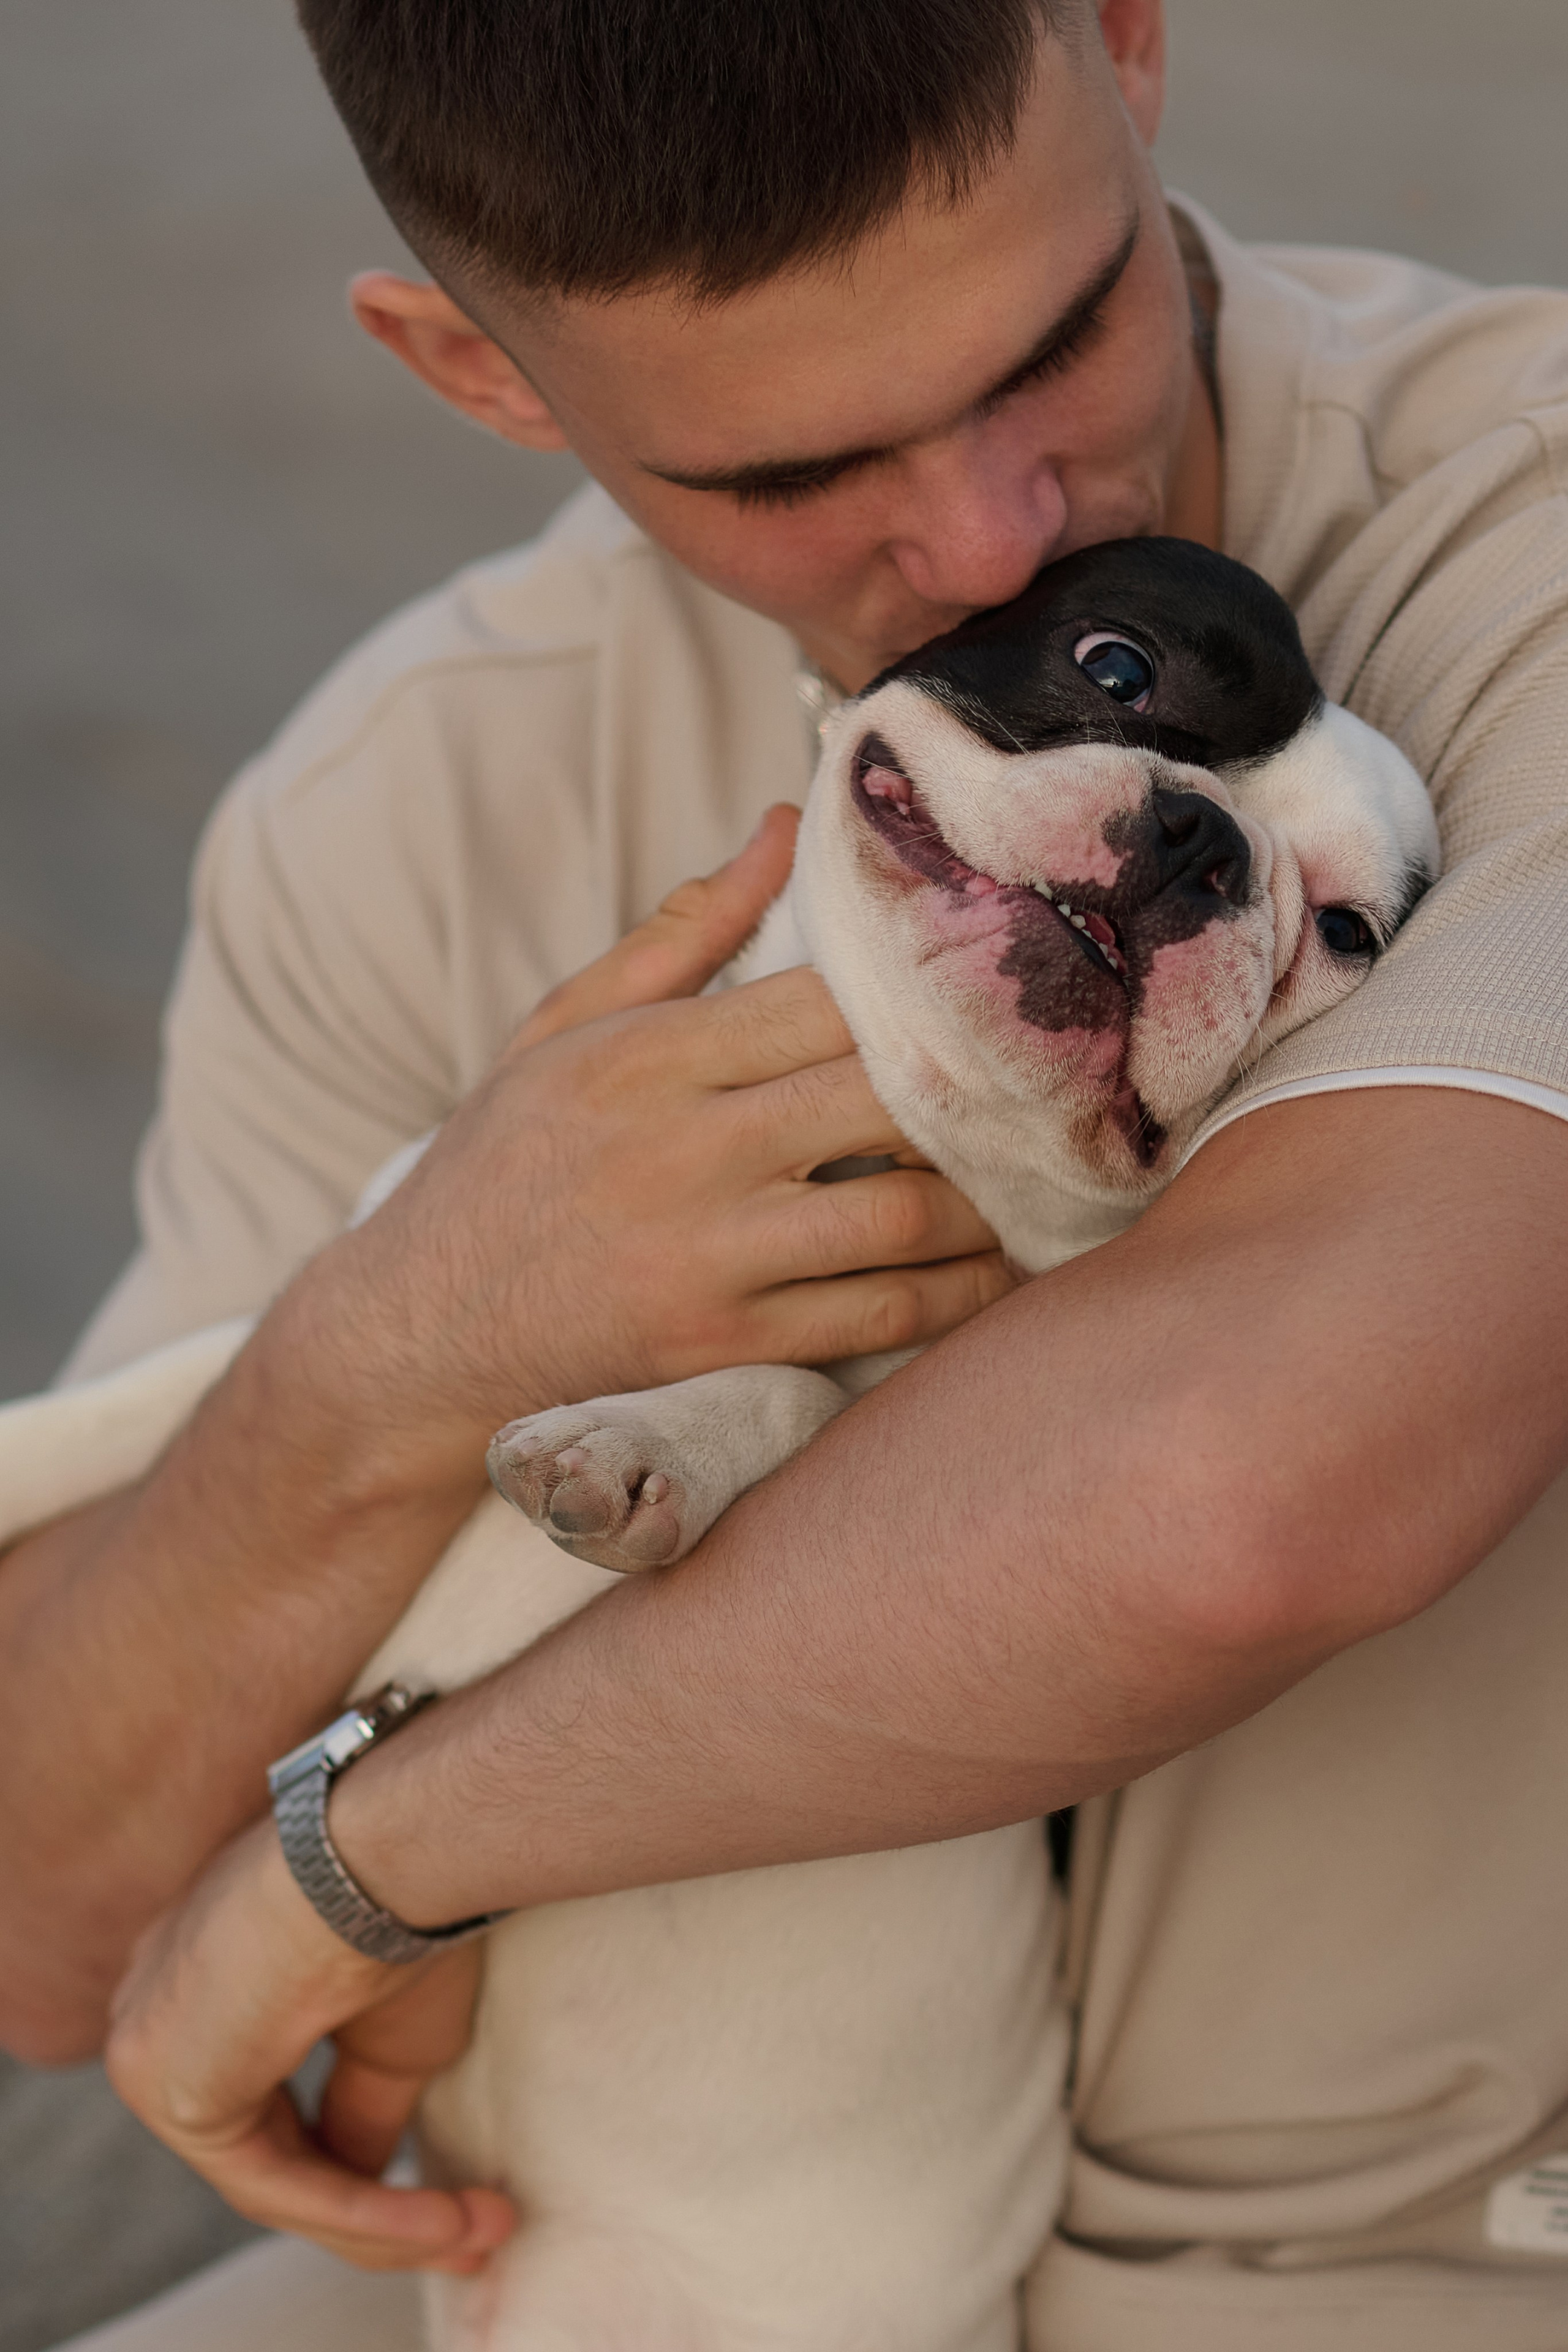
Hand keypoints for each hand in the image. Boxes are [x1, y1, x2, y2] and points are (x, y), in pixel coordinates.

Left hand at [105, 1819, 513, 2271]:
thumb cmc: (401, 1905)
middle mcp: (160, 2009)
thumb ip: (359, 2108)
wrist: (385, 1848)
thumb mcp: (388, 2032)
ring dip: (378, 2221)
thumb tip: (367, 2179)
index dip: (357, 2166)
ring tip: (472, 2231)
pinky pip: (265, 2181)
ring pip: (267, 2176)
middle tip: (466, 2232)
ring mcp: (149, 2049)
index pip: (269, 2104)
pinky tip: (440, 2221)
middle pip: (266, 2151)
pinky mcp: (165, 2088)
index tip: (452, 2201)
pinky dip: (357, 2211)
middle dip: (370, 2208)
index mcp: (203, 1975)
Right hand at [292, 804, 1010, 1481]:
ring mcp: (705, 1255)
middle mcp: (682, 1150)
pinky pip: (875, 1317)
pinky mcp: (720, 1343)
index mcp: (647, 1055)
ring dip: (989, 1200)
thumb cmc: (498, 1165)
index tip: (993, 986)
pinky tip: (999, 1272)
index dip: (925, 995)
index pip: (824, 1002)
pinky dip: (956, 1298)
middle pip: (882, 1100)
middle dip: (978, 1091)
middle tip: (1052, 1081)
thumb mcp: (560, 1028)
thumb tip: (784, 826)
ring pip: (900, 1216)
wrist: (414, 1331)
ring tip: (1041, 1174)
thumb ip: (679, 931)